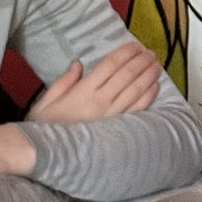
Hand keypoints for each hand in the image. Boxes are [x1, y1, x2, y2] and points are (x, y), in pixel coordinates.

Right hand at [28, 41, 162, 124]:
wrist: (48, 156)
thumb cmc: (45, 128)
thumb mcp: (46, 101)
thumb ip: (64, 81)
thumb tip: (78, 63)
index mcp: (83, 90)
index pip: (110, 64)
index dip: (125, 52)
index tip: (135, 45)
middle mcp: (101, 101)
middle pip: (127, 74)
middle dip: (141, 60)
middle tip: (150, 52)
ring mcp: (111, 115)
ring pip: (136, 89)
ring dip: (148, 74)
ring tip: (156, 64)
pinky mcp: (117, 128)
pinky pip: (137, 109)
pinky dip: (149, 96)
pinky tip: (155, 86)